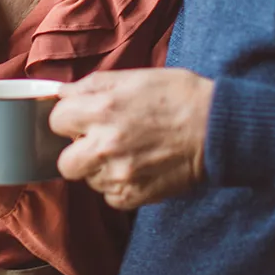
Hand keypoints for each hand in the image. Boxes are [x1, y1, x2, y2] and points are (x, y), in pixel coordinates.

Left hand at [51, 69, 212, 209]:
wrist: (217, 127)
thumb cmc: (179, 96)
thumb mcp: (134, 77)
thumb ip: (92, 86)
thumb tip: (63, 93)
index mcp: (102, 108)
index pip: (57, 121)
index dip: (71, 118)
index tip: (85, 118)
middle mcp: (106, 144)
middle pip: (64, 161)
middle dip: (78, 151)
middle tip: (99, 141)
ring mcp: (119, 174)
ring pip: (88, 180)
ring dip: (101, 169)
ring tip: (128, 152)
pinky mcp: (134, 195)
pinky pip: (110, 197)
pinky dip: (120, 185)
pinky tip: (139, 168)